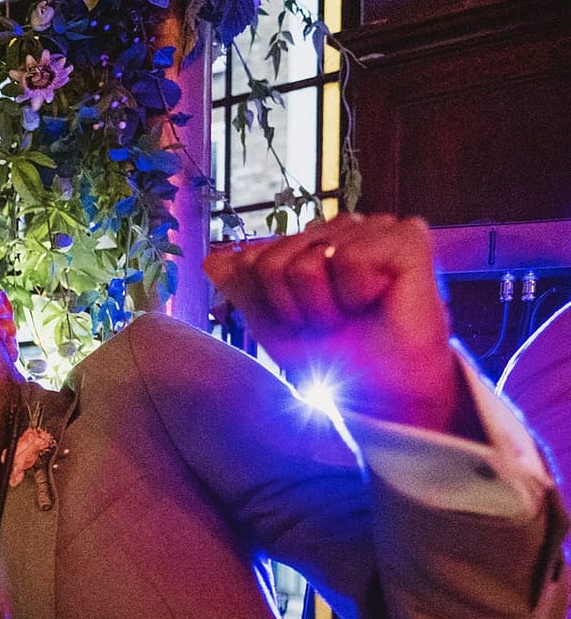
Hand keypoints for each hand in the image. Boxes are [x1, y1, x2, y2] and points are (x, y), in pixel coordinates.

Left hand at [203, 213, 471, 435]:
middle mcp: (344, 227)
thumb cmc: (331, 357)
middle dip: (294, 303)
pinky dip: (355, 292)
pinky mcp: (408, 236)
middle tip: (332, 321)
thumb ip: (244, 287)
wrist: (376, 391)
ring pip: (307, 260)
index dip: (271, 302)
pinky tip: (378, 300)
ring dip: (323, 302)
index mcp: (314, 241)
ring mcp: (377, 227)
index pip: (255, 258)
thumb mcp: (273, 322)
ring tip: (353, 312)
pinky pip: (351, 257)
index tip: (303, 321)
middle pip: (274, 259)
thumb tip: (209, 259)